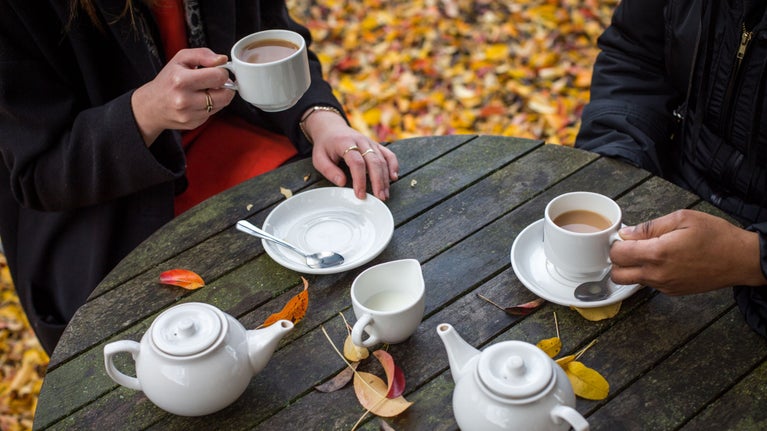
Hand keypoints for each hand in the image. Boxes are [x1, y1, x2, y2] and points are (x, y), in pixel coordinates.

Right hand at [131, 48, 234, 144]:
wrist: (151, 105)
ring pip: (221, 105)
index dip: (222, 72)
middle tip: (216, 82)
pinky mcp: (193, 123)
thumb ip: (203, 55)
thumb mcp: (180, 59)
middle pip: (225, 95)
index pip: (218, 77)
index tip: (218, 71)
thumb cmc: (167, 80)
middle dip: (225, 86)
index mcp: (182, 80)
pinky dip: (211, 106)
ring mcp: (189, 114)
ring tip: (206, 90)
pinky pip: (212, 114)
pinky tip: (199, 101)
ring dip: (219, 96)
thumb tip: (222, 59)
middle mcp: (185, 100)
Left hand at [304, 110, 398, 200]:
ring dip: (385, 178)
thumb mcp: (318, 158)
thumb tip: (342, 183)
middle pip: (374, 161)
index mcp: (345, 143)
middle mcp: (360, 141)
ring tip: (385, 194)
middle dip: (378, 181)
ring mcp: (370, 142)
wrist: (331, 128)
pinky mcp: (376, 145)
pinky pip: (389, 154)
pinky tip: (393, 178)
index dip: (360, 180)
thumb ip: (329, 170)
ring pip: (382, 160)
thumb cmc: (325, 146)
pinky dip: (393, 166)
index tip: (360, 194)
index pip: (356, 162)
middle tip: (379, 197)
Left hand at [610, 209, 765, 294]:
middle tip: (630, 247)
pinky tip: (663, 261)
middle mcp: (657, 274)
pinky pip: (649, 284)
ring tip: (648, 252)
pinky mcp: (672, 292)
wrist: (741, 259)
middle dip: (618, 260)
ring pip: (632, 281)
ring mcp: (664, 286)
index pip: (617, 255)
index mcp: (657, 253)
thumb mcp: (682, 219)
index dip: (616, 243)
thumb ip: (649, 227)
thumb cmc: (715, 236)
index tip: (625, 236)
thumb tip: (627, 233)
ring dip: (632, 268)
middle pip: (617, 275)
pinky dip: (648, 273)